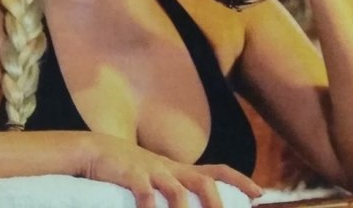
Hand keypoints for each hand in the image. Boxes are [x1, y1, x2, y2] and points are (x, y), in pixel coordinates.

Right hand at [82, 134, 262, 207]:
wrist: (94, 150)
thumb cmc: (125, 168)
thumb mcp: (154, 174)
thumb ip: (173, 186)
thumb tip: (190, 201)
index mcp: (177, 169)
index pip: (216, 170)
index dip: (239, 181)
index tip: (259, 194)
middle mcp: (169, 168)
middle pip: (203, 181)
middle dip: (218, 202)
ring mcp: (150, 171)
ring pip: (177, 191)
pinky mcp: (130, 175)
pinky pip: (145, 193)